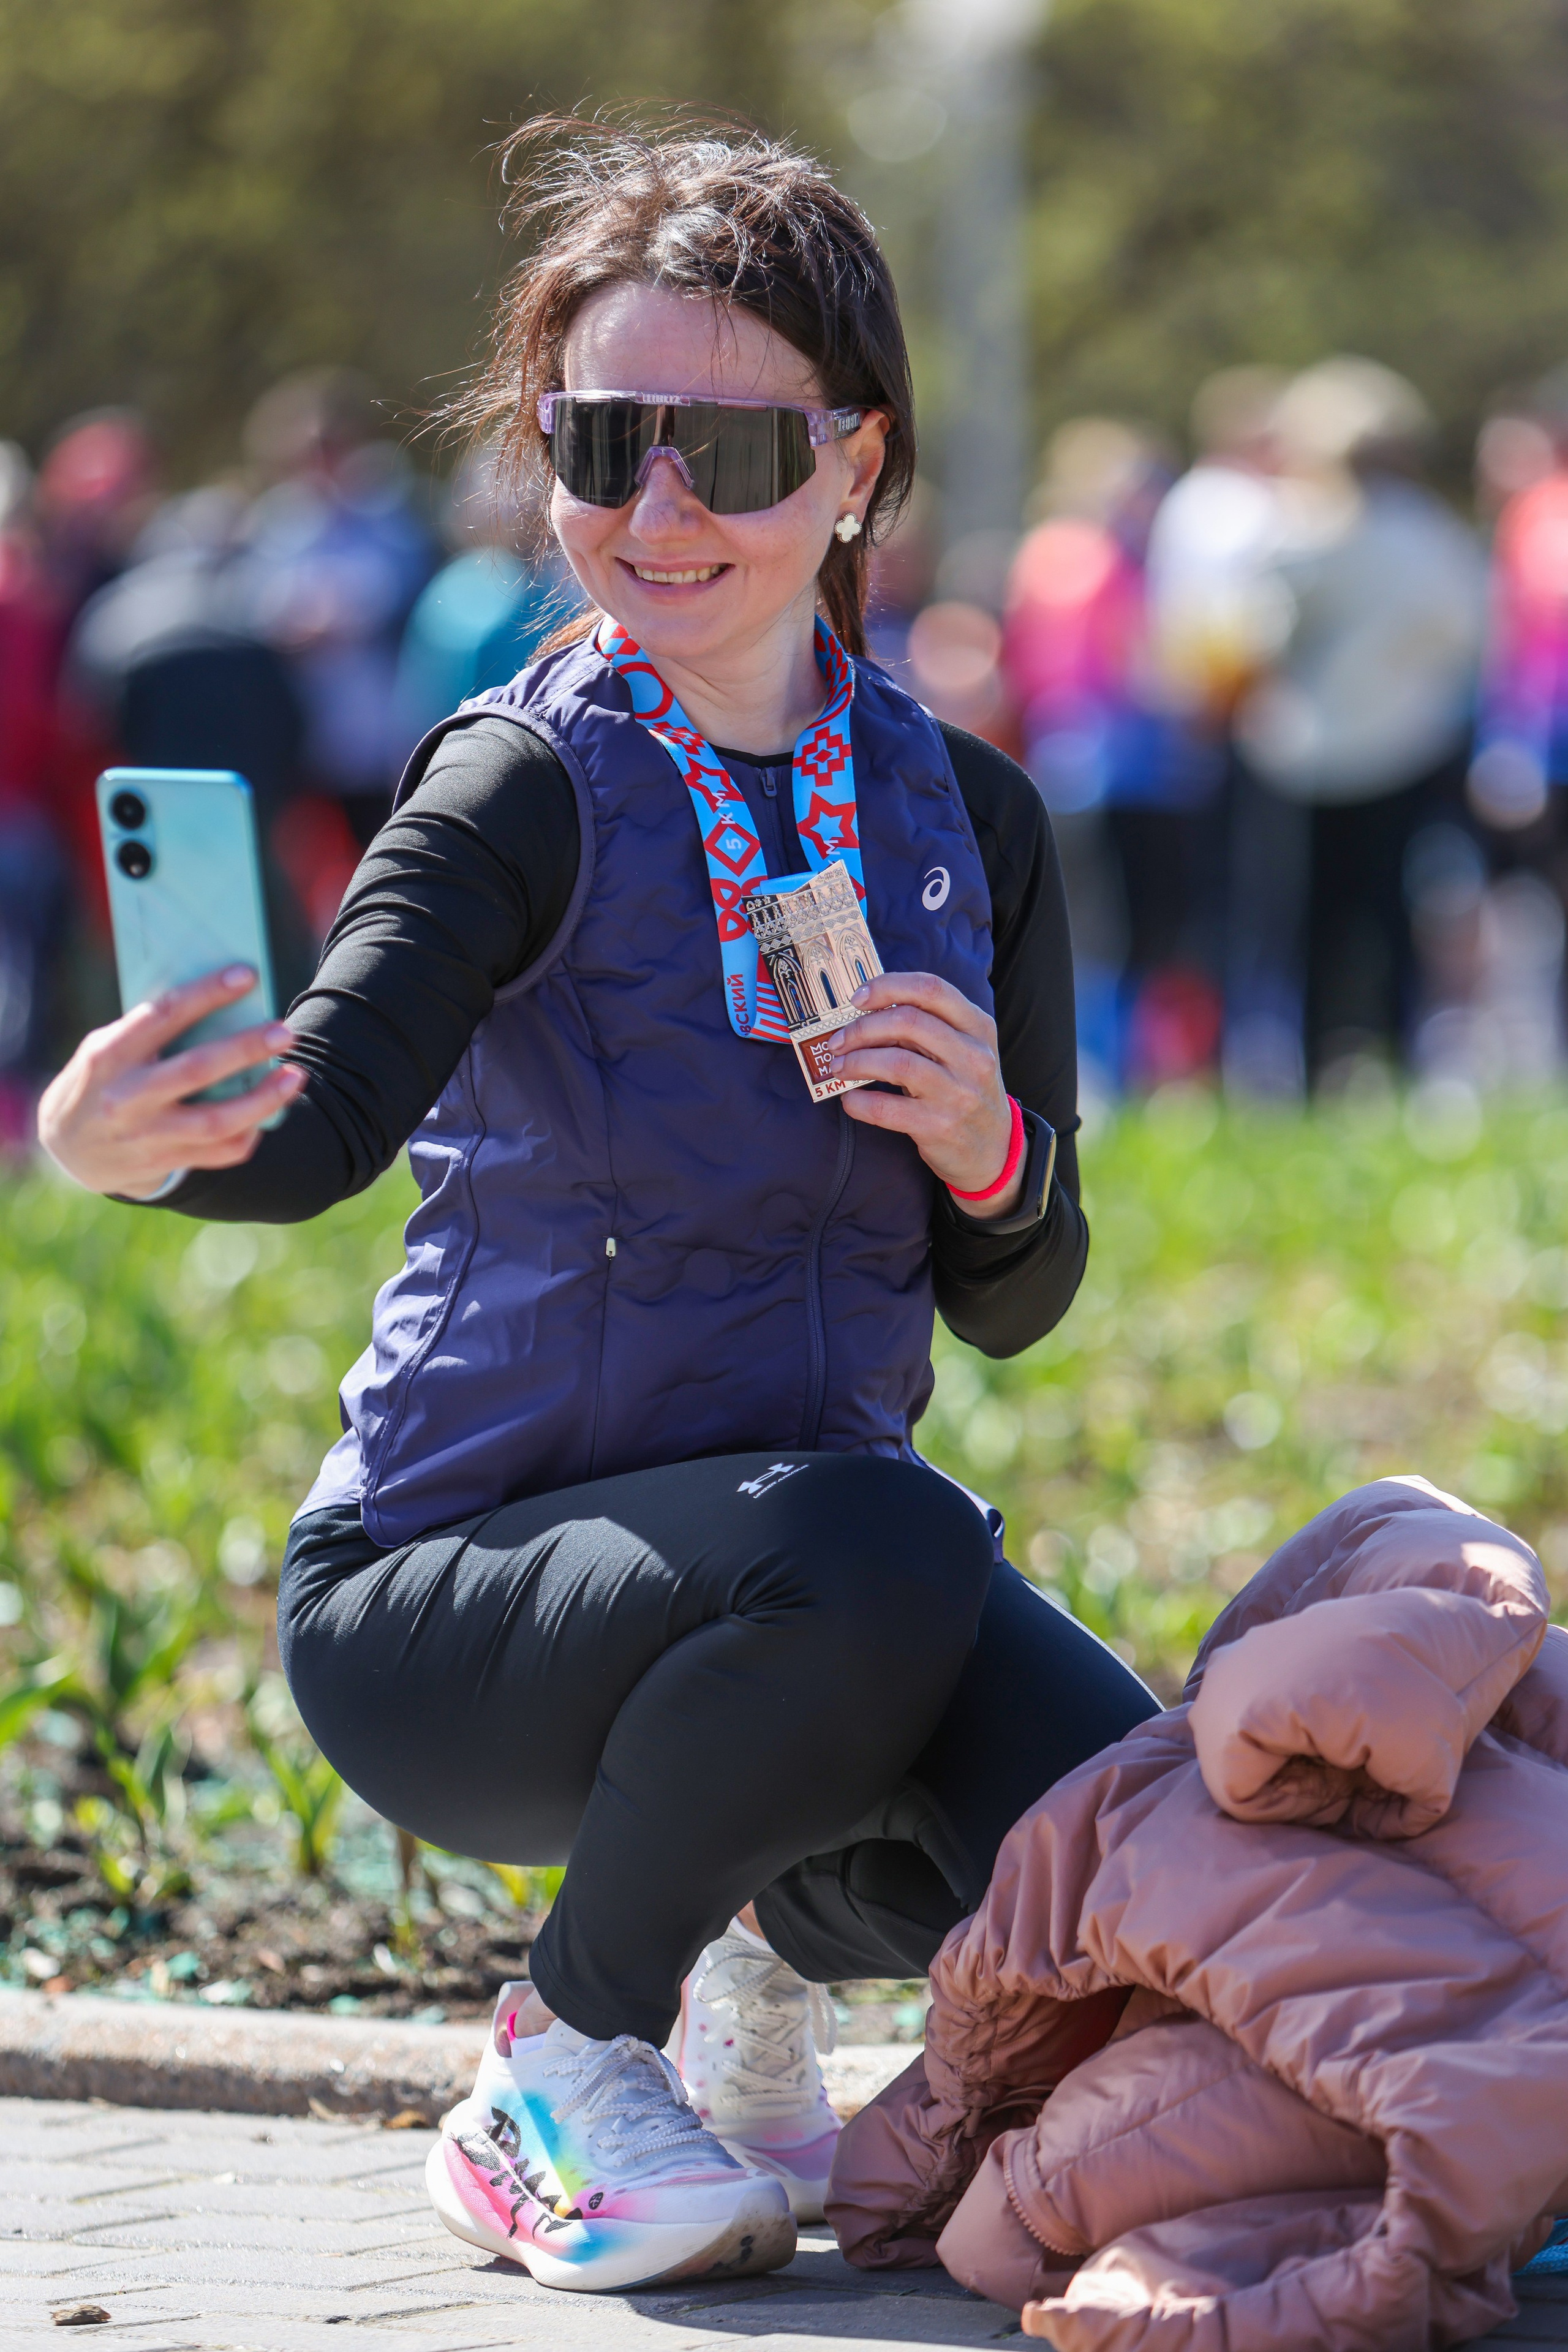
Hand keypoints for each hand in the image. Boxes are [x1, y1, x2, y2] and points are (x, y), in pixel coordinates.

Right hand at [37, 965, 306, 1197]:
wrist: (69, 1147)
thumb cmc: (100, 1080)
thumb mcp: (106, 1048)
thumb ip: (147, 1030)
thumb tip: (215, 1001)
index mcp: (109, 1056)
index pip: (162, 1016)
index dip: (206, 994)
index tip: (246, 975)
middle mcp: (126, 1097)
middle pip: (196, 1070)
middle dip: (245, 1048)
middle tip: (284, 1031)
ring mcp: (147, 1136)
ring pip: (217, 1121)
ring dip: (263, 1099)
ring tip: (295, 1076)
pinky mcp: (165, 1163)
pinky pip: (221, 1152)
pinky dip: (250, 1133)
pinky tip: (269, 1113)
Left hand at [826, 971, 1022, 1216]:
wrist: (993, 1149)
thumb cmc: (967, 1090)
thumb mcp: (964, 1050)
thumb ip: (927, 1027)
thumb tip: (866, 1014)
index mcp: (978, 1027)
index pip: (931, 989)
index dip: (888, 986)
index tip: (857, 998)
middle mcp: (972, 1056)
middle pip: (908, 1021)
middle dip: (862, 1028)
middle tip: (838, 1041)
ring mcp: (958, 1093)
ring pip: (896, 1062)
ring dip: (856, 1062)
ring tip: (839, 1067)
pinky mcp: (938, 1126)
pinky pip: (885, 1108)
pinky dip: (858, 1102)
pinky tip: (849, 1100)